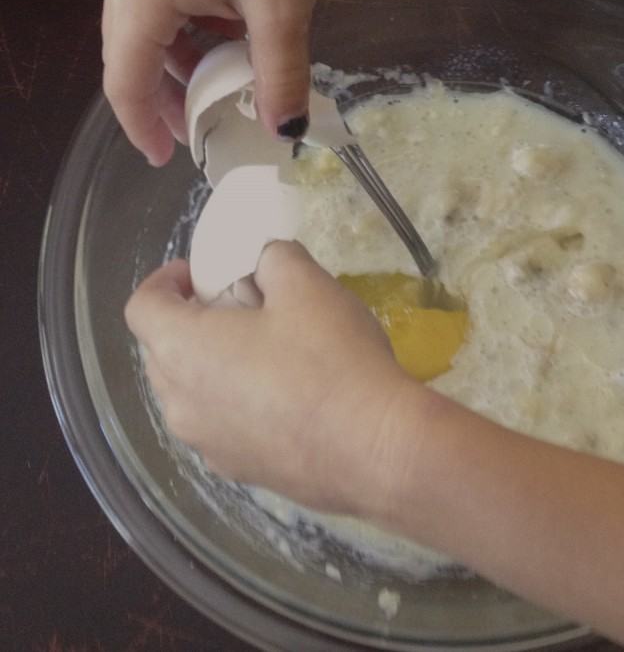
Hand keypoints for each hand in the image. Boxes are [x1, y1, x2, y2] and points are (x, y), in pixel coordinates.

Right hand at [99, 0, 340, 165]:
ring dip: (182, 67)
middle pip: (130, 57)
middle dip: (166, 100)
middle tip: (204, 132)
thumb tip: (285, 132)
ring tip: (223, 93)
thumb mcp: (282, 9)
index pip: (124, 80)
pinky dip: (189, 34)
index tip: (168, 160)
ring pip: (147, 32)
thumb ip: (280, 77)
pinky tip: (226, 44)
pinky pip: (161, 4)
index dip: (143, 127)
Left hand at [125, 241, 428, 517]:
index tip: (197, 274)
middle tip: (238, 308)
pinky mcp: (241, 472)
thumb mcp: (309, 286)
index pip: (142, 307)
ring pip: (192, 396)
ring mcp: (208, 445)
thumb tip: (268, 260)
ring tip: (266, 354)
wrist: (375, 449)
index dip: (163, 281)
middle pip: (162, 353)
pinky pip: (223, 428)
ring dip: (213, 369)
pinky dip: (239, 407)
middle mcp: (181, 403)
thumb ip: (277, 259)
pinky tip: (290, 400)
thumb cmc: (331, 360)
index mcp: (184, 349)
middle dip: (190, 324)